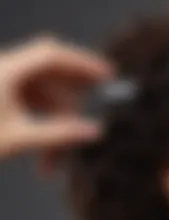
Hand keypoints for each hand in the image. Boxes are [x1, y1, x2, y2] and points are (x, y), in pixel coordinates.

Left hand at [0, 35, 112, 172]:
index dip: (83, 62)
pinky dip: (45, 131)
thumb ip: (59, 133)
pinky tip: (45, 160)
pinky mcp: (6, 99)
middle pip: (53, 79)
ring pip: (45, 99)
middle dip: (70, 107)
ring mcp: (6, 86)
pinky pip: (35, 109)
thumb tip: (94, 131)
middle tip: (86, 127)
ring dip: (55, 129)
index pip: (52, 55)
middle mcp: (8, 72)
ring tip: (53, 164)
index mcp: (7, 72)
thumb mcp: (19, 138)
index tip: (108, 74)